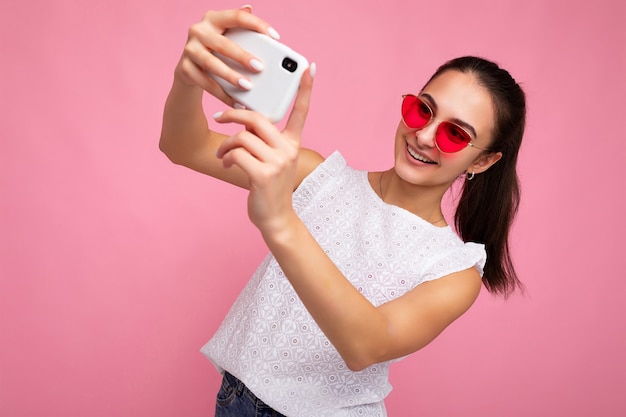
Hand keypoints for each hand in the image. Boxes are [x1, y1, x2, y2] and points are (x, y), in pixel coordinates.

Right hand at [175, 7, 278, 105]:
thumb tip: (250, 8)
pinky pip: (205, 83)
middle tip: (260, 67)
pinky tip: (236, 102)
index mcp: (213, 19)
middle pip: (223, 44)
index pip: (236, 17)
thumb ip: (239, 26)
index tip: (275, 36)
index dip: (257, 24)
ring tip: (248, 87)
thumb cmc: (215, 49)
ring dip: (231, 76)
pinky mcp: (184, 68)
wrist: (189, 67)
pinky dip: (222, 94)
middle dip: (242, 56)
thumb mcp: (226, 35)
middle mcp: (198, 31)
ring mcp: (189, 50)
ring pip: (212, 64)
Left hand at [212, 64, 315, 233]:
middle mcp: (288, 150)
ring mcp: (277, 163)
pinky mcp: (262, 175)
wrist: (275, 218)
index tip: (308, 67)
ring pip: (242, 137)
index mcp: (293, 144)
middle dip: (234, 116)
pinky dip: (226, 157)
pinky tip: (227, 163)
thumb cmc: (270, 187)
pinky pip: (237, 153)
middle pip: (257, 119)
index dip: (305, 89)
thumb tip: (243, 119)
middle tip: (220, 117)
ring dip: (226, 144)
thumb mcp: (273, 161)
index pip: (301, 112)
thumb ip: (264, 140)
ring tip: (222, 154)